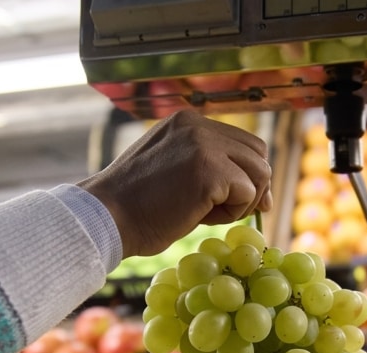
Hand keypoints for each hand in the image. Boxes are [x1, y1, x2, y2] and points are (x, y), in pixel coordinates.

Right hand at [79, 110, 273, 258]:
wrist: (107, 218)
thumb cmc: (137, 206)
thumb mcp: (173, 169)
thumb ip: (208, 166)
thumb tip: (260, 190)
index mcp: (187, 121)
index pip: (241, 141)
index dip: (248, 172)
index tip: (244, 198)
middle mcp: (198, 125)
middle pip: (258, 153)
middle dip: (254, 186)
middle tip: (233, 211)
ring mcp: (204, 145)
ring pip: (260, 172)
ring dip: (243, 201)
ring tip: (210, 214)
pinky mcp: (210, 171)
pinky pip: (248, 193)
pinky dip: (233, 213)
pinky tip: (203, 217)